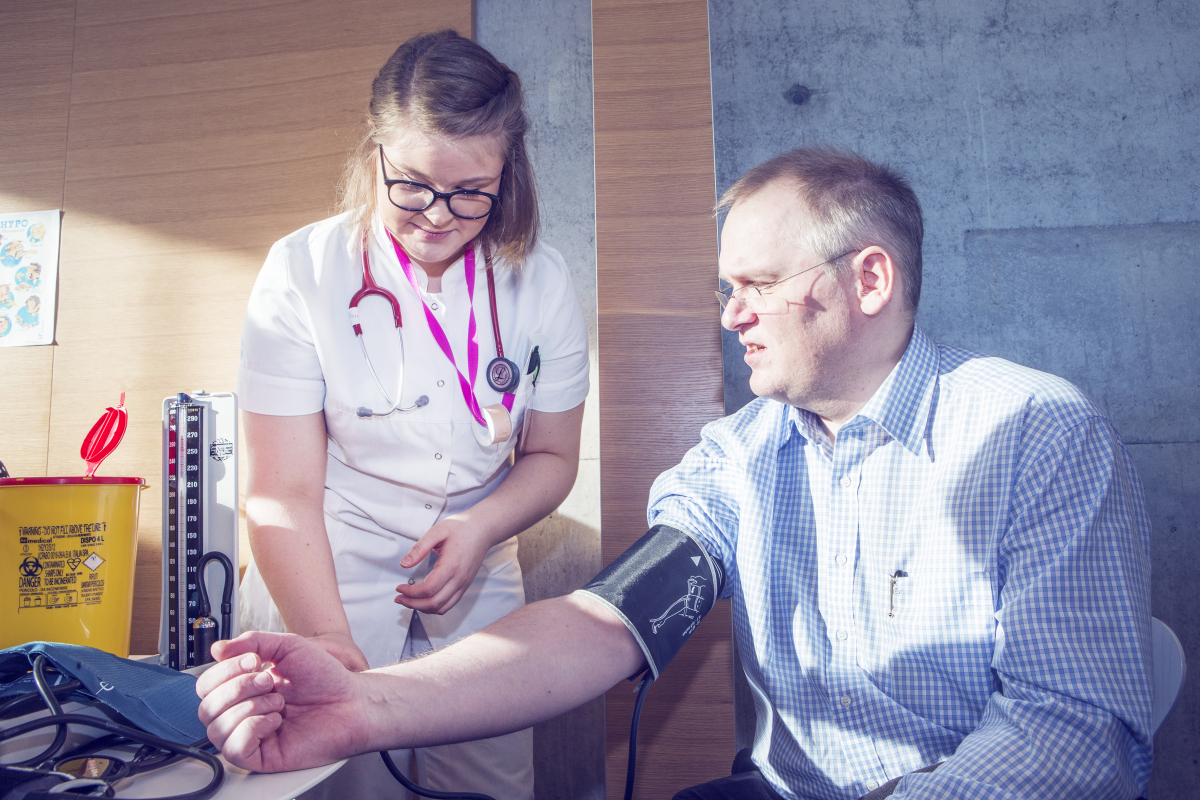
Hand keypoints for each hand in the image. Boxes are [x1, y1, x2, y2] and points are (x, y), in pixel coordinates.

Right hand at [196, 632, 365, 771]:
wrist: (352, 700)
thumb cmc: (325, 677)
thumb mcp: (287, 646)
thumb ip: (252, 642)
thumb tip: (217, 649)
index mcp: (244, 688)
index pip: (206, 685)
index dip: (223, 671)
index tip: (253, 660)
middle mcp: (243, 712)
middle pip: (206, 707)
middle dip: (237, 687)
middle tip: (267, 680)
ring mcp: (251, 736)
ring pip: (215, 729)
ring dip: (248, 707)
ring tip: (278, 701)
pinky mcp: (261, 757)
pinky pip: (234, 749)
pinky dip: (251, 729)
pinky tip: (274, 721)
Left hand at [395, 517, 490, 614]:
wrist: (483, 529)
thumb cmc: (461, 528)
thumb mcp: (437, 531)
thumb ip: (419, 548)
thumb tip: (404, 564)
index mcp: (451, 565)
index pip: (428, 589)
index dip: (410, 592)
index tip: (399, 587)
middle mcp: (459, 579)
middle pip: (434, 603)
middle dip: (412, 603)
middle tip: (399, 598)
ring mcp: (464, 584)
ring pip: (442, 608)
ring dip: (423, 608)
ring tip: (409, 601)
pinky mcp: (465, 585)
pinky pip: (450, 604)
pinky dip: (435, 607)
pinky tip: (424, 599)